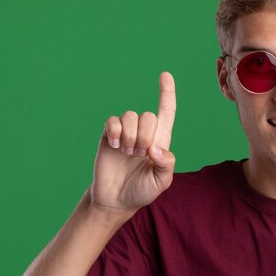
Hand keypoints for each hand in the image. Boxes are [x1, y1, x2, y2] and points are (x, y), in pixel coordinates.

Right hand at [90, 72, 176, 214]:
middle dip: (145, 135)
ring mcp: (125, 134)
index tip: (165, 75)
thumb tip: (156, 148)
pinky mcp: (108, 136)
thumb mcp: (161, 181)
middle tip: (139, 154)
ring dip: (130, 136)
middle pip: (148, 116)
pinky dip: (115, 132)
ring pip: (130, 116)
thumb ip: (166, 164)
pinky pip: (112, 121)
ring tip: (127, 153)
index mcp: (160, 141)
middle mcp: (144, 133)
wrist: (116, 200)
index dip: (167, 93)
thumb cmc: (142, 190)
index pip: (166, 112)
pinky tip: (114, 146)